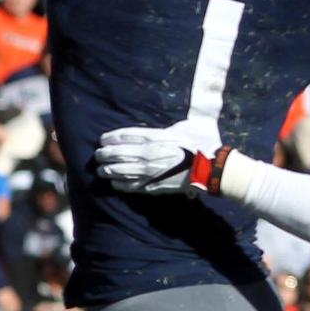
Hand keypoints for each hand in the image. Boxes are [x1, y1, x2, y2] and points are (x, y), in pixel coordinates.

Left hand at [95, 118, 220, 196]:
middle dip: (104, 154)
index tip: (103, 139)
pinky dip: (119, 184)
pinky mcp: (153, 185)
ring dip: (107, 170)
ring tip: (101, 170)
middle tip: (98, 155)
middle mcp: (147, 153)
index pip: (123, 135)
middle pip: (117, 153)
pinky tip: (114, 183)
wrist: (211, 168)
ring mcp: (148, 171)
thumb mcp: (188, 126)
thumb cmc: (203, 144)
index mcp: (154, 136)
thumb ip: (174, 125)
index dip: (109, 138)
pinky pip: (130, 186)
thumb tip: (172, 124)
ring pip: (119, 170)